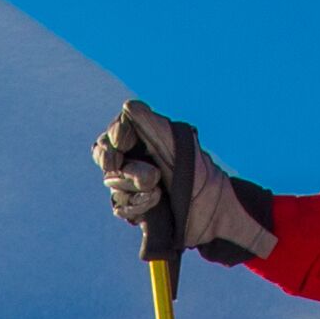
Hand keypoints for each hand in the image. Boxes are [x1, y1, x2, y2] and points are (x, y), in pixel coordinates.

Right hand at [93, 101, 280, 266]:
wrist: (214, 211)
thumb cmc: (200, 173)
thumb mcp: (178, 144)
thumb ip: (153, 124)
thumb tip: (128, 106)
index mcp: (143, 142)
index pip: (114, 135)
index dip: (114, 136)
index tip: (123, 141)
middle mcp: (134, 163)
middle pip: (105, 157)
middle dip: (111, 160)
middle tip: (118, 163)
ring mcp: (133, 188)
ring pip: (113, 184)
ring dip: (132, 185)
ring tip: (157, 189)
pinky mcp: (136, 212)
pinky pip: (121, 207)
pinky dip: (137, 204)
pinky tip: (155, 201)